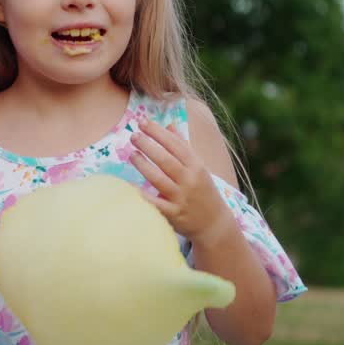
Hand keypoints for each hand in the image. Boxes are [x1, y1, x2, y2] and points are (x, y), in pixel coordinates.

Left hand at [128, 119, 233, 243]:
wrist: (214, 223)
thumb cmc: (202, 189)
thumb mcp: (198, 166)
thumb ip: (183, 145)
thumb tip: (168, 124)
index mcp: (196, 166)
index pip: (176, 145)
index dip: (159, 133)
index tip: (143, 122)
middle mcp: (189, 180)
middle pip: (166, 160)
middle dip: (148, 146)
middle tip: (133, 135)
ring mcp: (181, 197)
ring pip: (159, 178)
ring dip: (143, 165)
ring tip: (131, 154)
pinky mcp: (173, 213)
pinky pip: (155, 203)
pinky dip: (142, 195)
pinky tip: (129, 186)